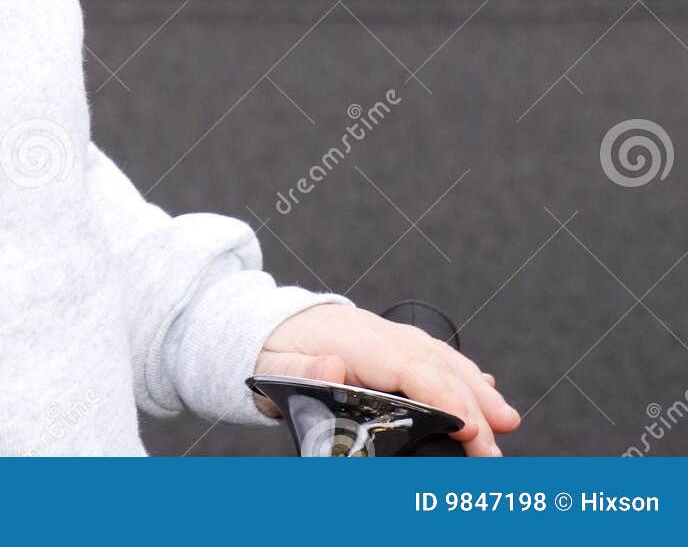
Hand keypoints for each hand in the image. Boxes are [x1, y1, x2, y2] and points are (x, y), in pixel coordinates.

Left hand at [253, 302, 521, 456]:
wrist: (263, 322)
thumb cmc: (270, 350)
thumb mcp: (273, 365)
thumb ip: (302, 370)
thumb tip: (333, 369)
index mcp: (352, 339)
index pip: (408, 366)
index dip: (443, 395)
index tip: (468, 427)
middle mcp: (376, 333)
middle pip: (433, 366)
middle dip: (471, 403)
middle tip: (495, 446)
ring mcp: (386, 335)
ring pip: (439, 359)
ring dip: (475, 388)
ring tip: (505, 420)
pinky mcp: (389, 344)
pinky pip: (432, 355)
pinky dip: (460, 372)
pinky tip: (481, 387)